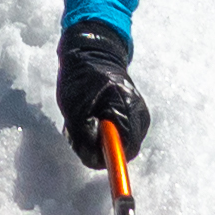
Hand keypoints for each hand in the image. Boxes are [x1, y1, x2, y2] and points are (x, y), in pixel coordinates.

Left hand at [57, 19, 151, 171]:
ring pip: (121, 142)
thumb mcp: (75, 109)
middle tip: (81, 133)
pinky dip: (104, 131)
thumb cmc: (82, 78)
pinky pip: (120, 133)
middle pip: (124, 149)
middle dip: (102, 147)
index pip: (127, 150)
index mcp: (128, 110)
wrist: (92, 53)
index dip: (111, 159)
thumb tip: (97, 161)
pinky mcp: (132, 114)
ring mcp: (138, 114)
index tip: (92, 153)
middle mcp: (139, 115)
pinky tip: (92, 117)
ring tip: (85, 121)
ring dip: (101, 139)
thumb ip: (86, 137)